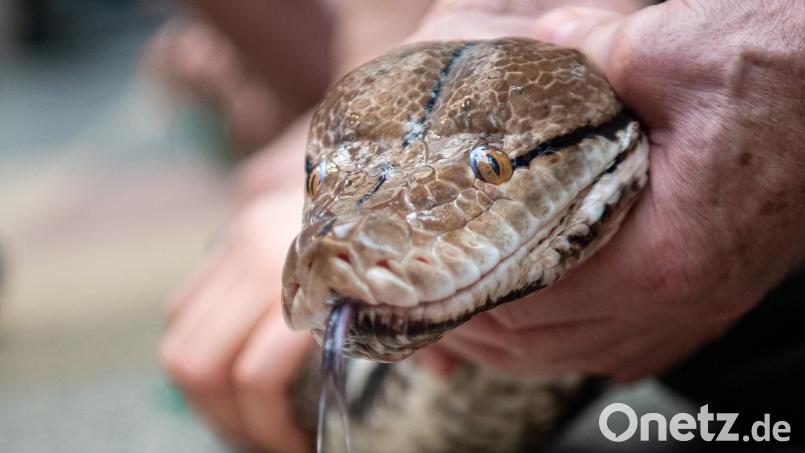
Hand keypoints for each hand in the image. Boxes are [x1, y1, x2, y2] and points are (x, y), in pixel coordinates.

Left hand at [426, 1, 804, 380]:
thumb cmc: (778, 73)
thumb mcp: (669, 52)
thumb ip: (582, 56)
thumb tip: (528, 54)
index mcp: (663, 257)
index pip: (531, 303)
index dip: (467, 294)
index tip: (425, 278)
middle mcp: (679, 301)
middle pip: (544, 342)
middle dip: (479, 323)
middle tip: (427, 297)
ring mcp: (697, 307)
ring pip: (578, 354)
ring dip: (516, 340)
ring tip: (467, 316)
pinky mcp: (705, 298)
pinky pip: (617, 345)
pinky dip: (566, 340)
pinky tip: (539, 323)